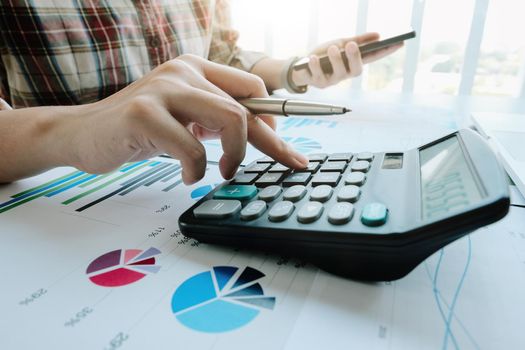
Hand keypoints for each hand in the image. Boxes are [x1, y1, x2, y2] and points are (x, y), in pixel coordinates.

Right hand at [60, 55, 306, 183]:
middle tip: (284, 166)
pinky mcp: (143, 114)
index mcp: (195, 70)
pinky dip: (197, 169)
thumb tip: (261, 133)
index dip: (275, 121)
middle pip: (246, 106)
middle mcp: (182, 72)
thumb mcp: (183, 120)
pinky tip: (188, 176)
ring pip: (229, 118)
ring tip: (224, 173)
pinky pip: (191, 146)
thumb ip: (214, 120)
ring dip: (236, 155)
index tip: (290, 151)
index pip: (251, 89)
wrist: (81, 134)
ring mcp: (163, 90)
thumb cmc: (137, 131)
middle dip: (270, 143)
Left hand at [291, 32, 402, 87]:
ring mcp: (332, 80)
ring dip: (336, 59)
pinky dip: (315, 65)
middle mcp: (345, 74)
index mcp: (352, 63)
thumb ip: (358, 40)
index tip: (399, 43)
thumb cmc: (323, 55)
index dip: (386, 52)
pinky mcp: (318, 83)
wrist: (300, 67)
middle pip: (356, 70)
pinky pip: (318, 75)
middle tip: (352, 45)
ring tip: (332, 48)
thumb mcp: (340, 43)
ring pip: (338, 74)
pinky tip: (313, 58)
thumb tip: (378, 35)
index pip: (373, 58)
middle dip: (355, 58)